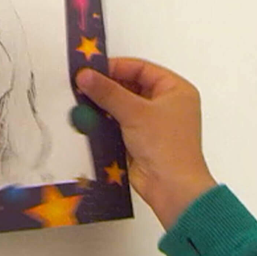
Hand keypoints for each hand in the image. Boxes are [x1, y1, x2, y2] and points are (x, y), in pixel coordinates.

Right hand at [76, 58, 216, 229]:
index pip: (142, 69)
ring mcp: (152, 123)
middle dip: (107, 88)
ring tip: (81, 100)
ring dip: (103, 105)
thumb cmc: (166, 146)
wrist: (171, 187)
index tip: (92, 69)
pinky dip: (104, 122)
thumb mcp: (135, 112)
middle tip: (82, 84)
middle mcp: (166, 104)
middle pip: (131, 87)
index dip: (116, 67)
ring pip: (122, 106)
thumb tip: (86, 75)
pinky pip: (118, 124)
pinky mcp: (140, 140)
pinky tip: (88, 119)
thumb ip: (108, 92)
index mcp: (175, 90)